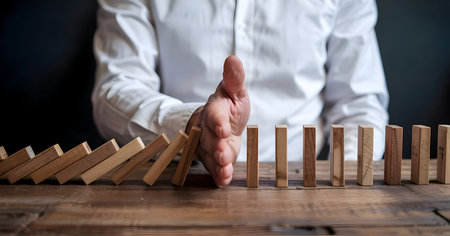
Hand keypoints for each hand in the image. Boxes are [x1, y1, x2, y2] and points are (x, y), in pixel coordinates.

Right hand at [186, 56, 249, 186]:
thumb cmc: (229, 104)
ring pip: (209, 155)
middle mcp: (207, 128)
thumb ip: (234, 78)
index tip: (223, 129)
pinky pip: (213, 167)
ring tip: (225, 171)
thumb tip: (233, 58)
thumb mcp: (235, 90)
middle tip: (222, 154)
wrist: (221, 122)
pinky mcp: (213, 159)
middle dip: (215, 147)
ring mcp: (209, 144)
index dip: (217, 122)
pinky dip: (217, 175)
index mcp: (214, 109)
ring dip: (217, 164)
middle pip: (209, 138)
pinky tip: (223, 180)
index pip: (214, 114)